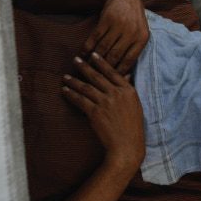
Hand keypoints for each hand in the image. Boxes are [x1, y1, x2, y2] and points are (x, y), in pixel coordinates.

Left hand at [62, 52, 144, 168]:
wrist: (127, 145)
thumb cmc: (132, 128)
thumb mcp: (135, 106)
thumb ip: (127, 90)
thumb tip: (124, 76)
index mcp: (128, 91)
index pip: (112, 72)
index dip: (101, 62)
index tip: (93, 54)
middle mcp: (116, 93)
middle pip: (97, 76)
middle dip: (84, 67)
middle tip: (76, 59)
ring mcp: (105, 102)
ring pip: (86, 87)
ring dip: (74, 81)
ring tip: (65, 76)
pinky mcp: (95, 112)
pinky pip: (80, 100)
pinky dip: (71, 94)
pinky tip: (65, 90)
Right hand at [82, 0, 148, 74]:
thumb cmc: (133, 19)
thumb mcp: (139, 33)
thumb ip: (133, 51)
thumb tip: (125, 76)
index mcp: (142, 39)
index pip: (128, 62)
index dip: (117, 74)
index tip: (108, 83)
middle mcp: (131, 32)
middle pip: (114, 57)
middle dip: (102, 70)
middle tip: (93, 80)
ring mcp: (118, 25)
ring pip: (103, 49)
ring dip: (92, 61)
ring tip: (85, 69)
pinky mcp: (106, 20)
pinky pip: (94, 38)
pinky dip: (87, 48)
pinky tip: (82, 55)